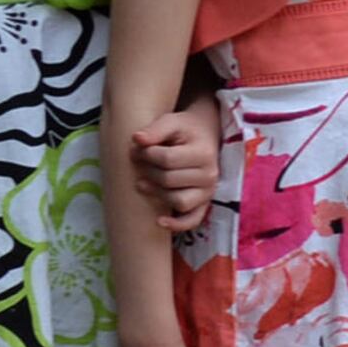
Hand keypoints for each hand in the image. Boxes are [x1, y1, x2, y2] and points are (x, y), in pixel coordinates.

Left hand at [127, 102, 222, 231]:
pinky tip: (159, 220)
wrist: (204, 136)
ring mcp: (208, 192)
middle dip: (147, 170)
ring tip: (143, 182)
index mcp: (204, 153)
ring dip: (156, 192)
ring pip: (177, 201)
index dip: (146, 154)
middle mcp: (210, 175)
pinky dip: (177, 224)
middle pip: (169, 180)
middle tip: (137, 161)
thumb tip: (137, 139)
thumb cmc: (185, 129)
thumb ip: (155, 129)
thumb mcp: (172, 122)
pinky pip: (192, 220)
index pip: (167, 159)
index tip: (137, 147)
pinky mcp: (204, 203)